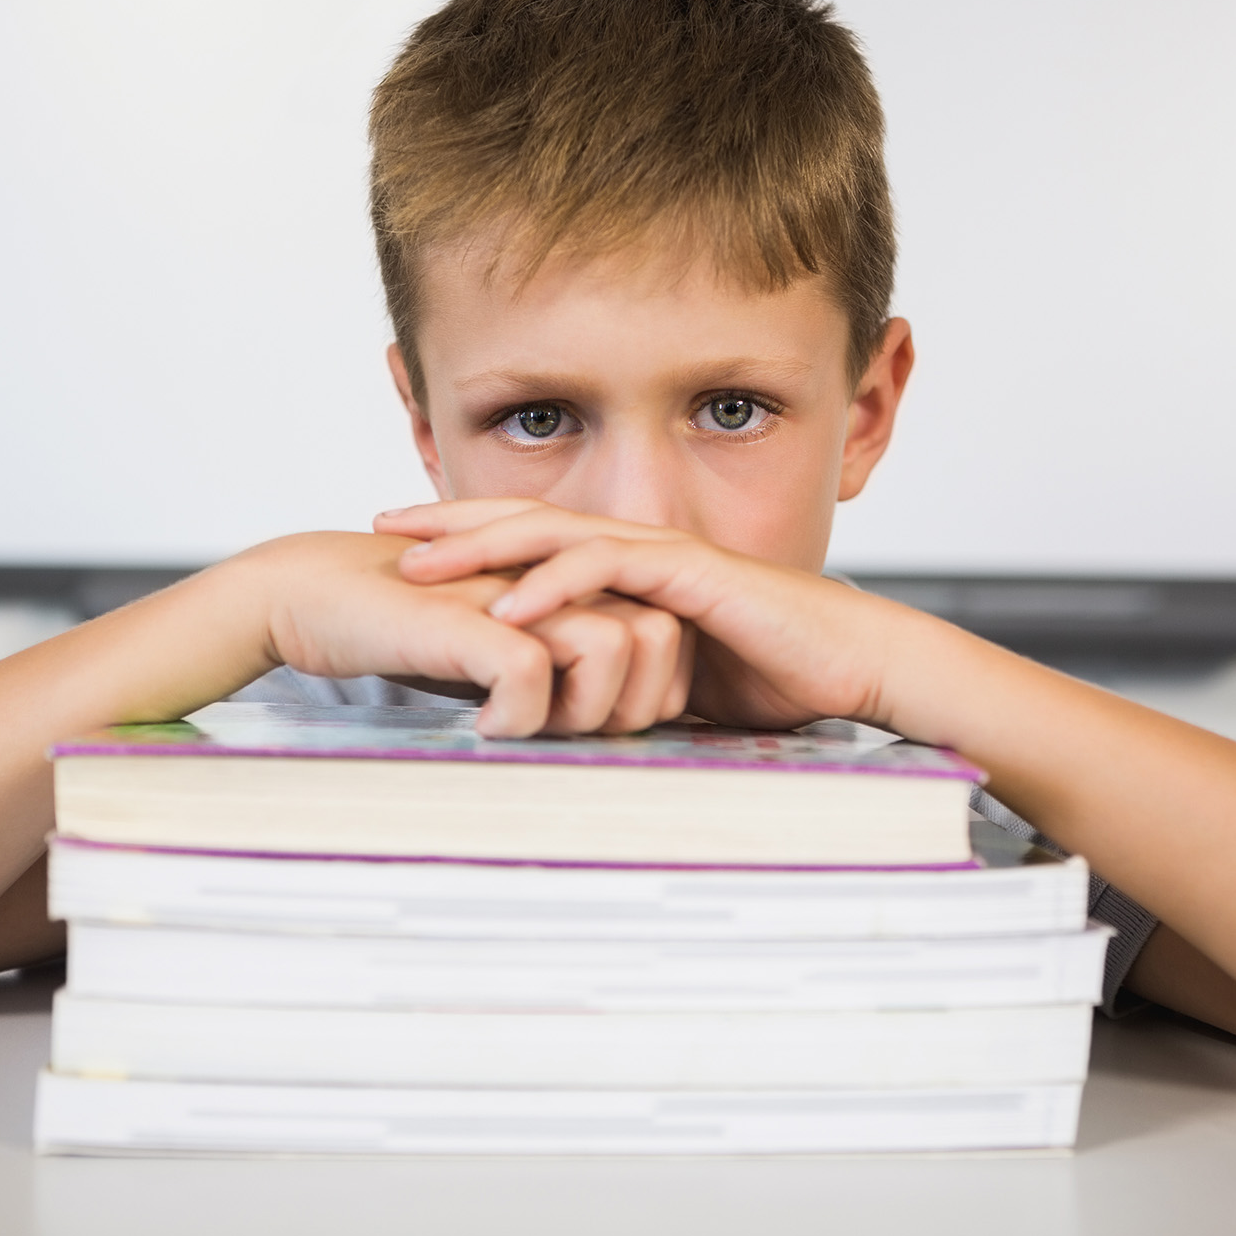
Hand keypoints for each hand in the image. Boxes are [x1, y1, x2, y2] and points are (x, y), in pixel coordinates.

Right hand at [249, 531, 691, 736]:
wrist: (318, 594)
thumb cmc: (412, 630)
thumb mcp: (505, 652)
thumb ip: (564, 672)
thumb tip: (612, 727)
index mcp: (575, 588)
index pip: (672, 641)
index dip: (649, 696)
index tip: (589, 727)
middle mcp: (559, 581)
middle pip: (661, 640)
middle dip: (629, 707)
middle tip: (563, 732)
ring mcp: (518, 592)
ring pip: (614, 649)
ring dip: (579, 710)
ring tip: (524, 725)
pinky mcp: (470, 616)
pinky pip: (531, 674)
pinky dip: (514, 718)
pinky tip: (480, 725)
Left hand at [374, 501, 906, 731]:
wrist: (852, 664)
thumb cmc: (773, 676)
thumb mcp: (668, 683)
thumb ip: (615, 682)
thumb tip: (560, 715)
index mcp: (628, 570)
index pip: (533, 541)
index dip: (467, 541)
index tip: (405, 551)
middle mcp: (638, 549)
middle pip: (527, 520)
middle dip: (451, 521)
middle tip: (382, 526)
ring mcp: (663, 555)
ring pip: (554, 533)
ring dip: (481, 547)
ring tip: (418, 564)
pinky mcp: (691, 574)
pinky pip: (609, 569)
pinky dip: (555, 585)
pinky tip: (508, 603)